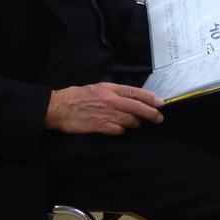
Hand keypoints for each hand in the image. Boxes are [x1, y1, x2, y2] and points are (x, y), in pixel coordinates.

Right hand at [45, 82, 164, 134]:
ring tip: (135, 124)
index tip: (161, 103)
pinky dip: (121, 131)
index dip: (150, 98)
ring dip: (135, 123)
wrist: (58, 108)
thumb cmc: (76, 97)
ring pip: (130, 120)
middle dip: (151, 114)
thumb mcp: (97, 88)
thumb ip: (113, 92)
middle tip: (159, 118)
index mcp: (110, 88)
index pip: (135, 92)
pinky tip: (119, 129)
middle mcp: (110, 100)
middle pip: (137, 107)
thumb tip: (129, 98)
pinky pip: (119, 130)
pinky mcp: (100, 126)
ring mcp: (106, 114)